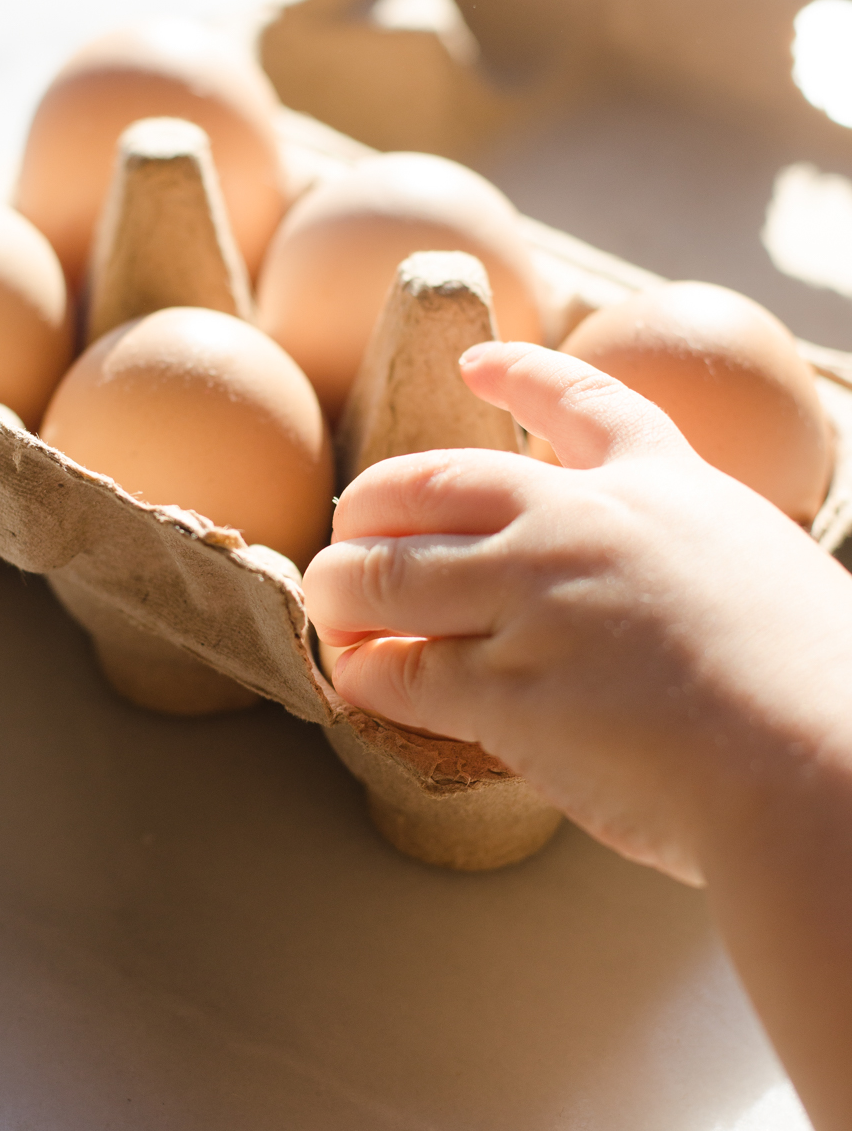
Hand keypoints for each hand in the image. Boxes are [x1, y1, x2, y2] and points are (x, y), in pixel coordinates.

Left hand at [304, 343, 851, 885]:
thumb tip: (639, 590)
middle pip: (433, 481)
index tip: (477, 365)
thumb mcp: (760, 571)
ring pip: (387, 572)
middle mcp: (583, 523)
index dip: (520, 377)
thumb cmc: (819, 689)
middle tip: (349, 524)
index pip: (582, 404)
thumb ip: (684, 559)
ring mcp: (536, 598)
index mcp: (662, 486)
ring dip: (341, 588)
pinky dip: (364, 671)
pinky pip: (400, 668)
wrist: (822, 764)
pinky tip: (355, 678)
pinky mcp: (506, 687)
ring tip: (329, 604)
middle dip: (372, 500)